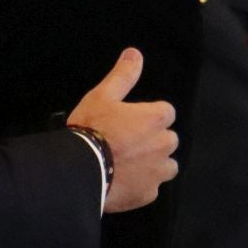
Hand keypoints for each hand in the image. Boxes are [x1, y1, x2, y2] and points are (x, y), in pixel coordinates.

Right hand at [69, 48, 179, 213]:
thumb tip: (134, 53)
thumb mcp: (103, 96)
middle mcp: (165, 144)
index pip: (164, 113)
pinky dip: (140, 185)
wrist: (80, 170)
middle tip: (124, 144)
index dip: (146, 117)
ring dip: (152, 164)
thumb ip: (123, 75)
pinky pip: (151, 188)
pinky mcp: (149, 194)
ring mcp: (159, 171)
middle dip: (151, 141)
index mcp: (158, 118)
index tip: (129, 123)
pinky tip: (122, 181)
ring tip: (126, 164)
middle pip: (166, 139)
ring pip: (165, 166)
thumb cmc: (91, 129)